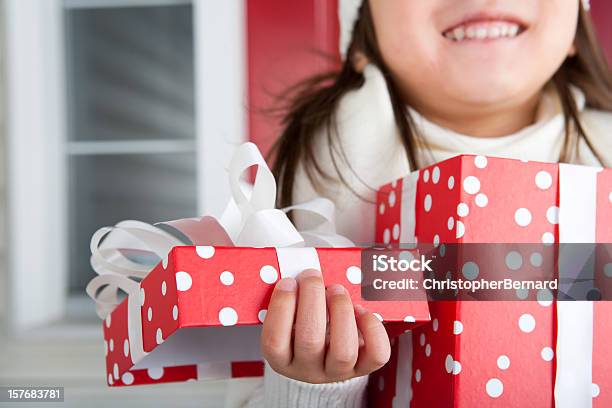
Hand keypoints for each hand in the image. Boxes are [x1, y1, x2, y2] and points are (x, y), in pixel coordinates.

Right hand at [260, 268, 390, 383]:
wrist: (326, 350)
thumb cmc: (305, 326)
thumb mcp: (289, 315)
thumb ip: (289, 297)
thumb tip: (296, 271)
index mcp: (282, 358)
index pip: (274, 341)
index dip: (281, 306)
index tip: (288, 282)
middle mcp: (308, 369)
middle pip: (310, 340)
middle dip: (312, 299)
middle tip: (313, 276)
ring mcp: (336, 371)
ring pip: (343, 350)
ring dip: (341, 310)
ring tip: (337, 290)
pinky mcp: (363, 368)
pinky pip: (375, 354)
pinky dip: (372, 328)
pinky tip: (360, 311)